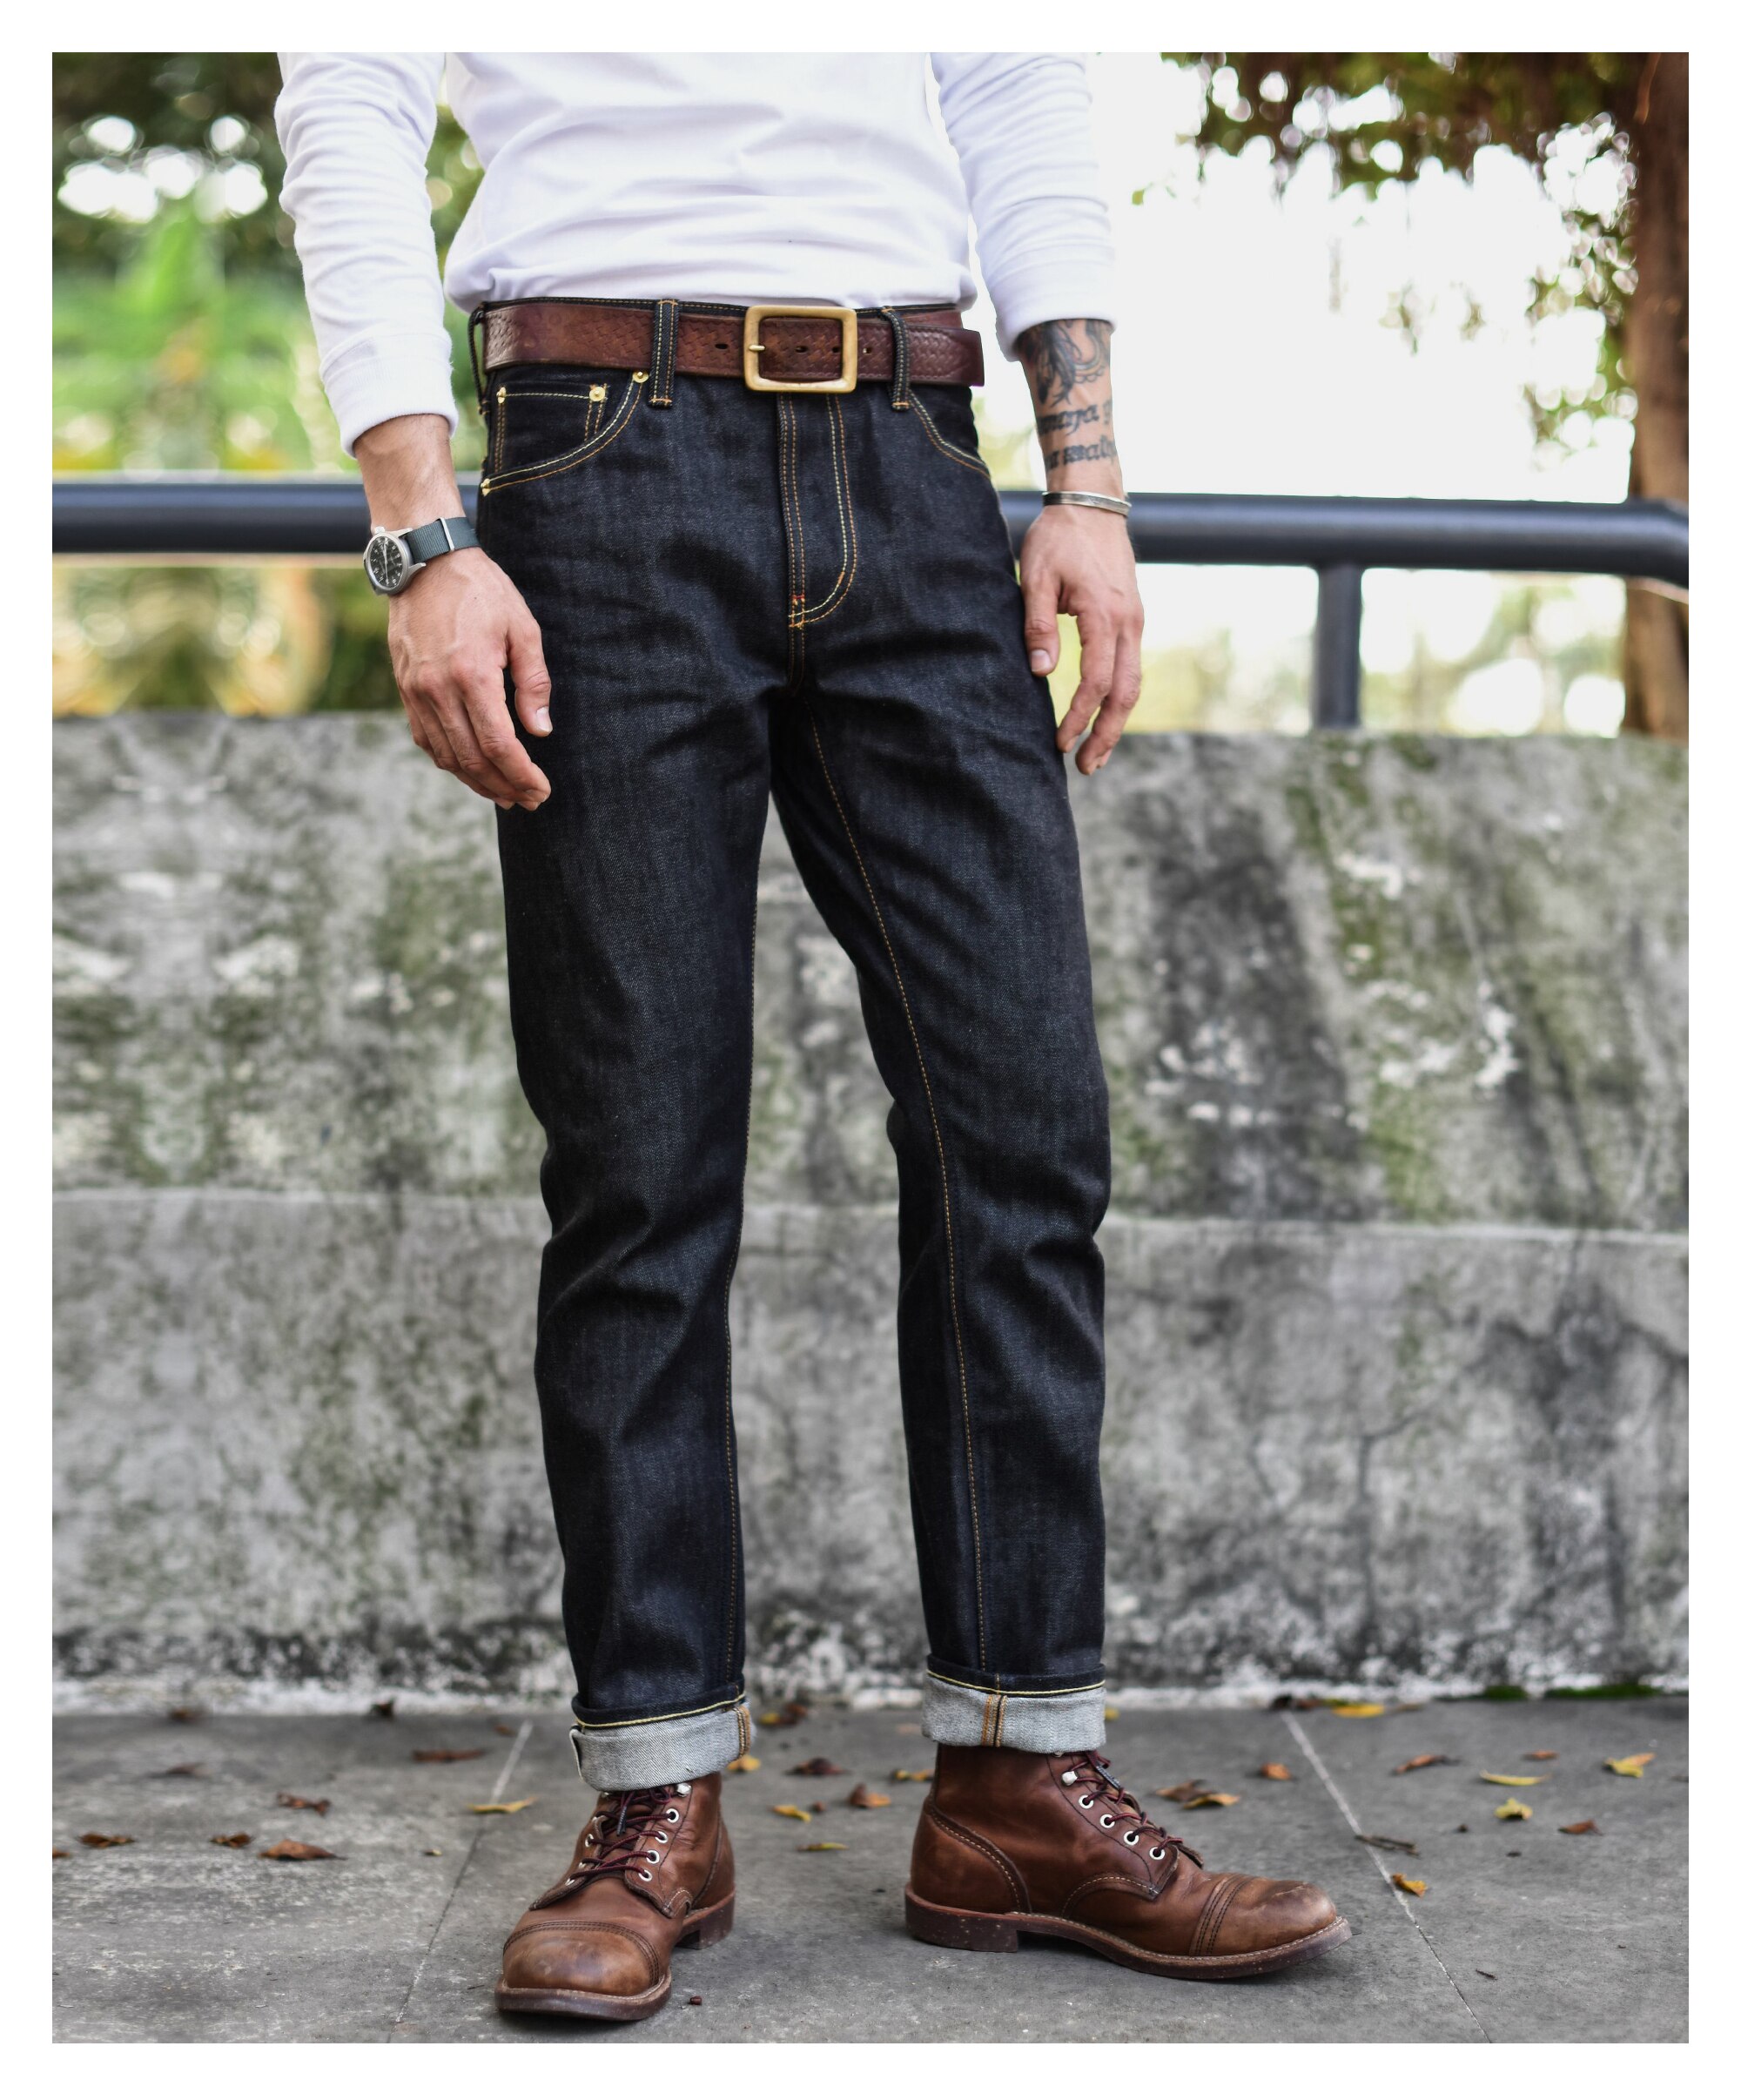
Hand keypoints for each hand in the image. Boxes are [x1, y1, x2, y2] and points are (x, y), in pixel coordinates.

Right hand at [387, 547, 552, 809]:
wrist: (426, 562)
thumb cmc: (482, 591)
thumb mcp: (522, 628)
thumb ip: (533, 683)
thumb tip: (540, 731)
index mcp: (471, 675)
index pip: (498, 744)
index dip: (521, 775)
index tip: (541, 791)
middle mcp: (438, 689)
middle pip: (471, 759)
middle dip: (503, 786)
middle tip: (528, 800)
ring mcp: (416, 691)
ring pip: (445, 756)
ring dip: (476, 781)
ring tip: (503, 793)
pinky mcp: (405, 688)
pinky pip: (425, 738)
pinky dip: (449, 761)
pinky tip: (470, 768)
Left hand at [1019, 505, 1144, 773]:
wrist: (1093, 504)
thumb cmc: (1059, 538)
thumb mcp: (1037, 577)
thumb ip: (1038, 625)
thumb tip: (1042, 673)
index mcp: (1105, 614)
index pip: (1096, 681)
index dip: (1079, 716)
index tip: (1060, 742)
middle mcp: (1129, 623)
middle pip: (1125, 693)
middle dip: (1107, 734)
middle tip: (1086, 767)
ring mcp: (1135, 622)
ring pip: (1133, 684)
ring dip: (1116, 722)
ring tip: (1097, 754)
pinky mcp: (1132, 620)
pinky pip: (1131, 668)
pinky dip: (1119, 698)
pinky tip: (1104, 716)